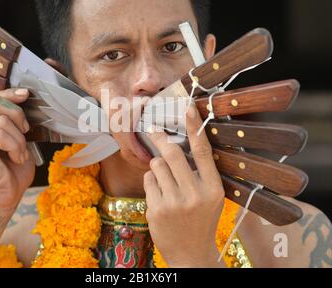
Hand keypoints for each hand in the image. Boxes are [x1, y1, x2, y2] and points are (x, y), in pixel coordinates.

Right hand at [0, 88, 35, 209]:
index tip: (26, 93)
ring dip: (20, 139)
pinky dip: (16, 147)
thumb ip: (18, 124)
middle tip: (27, 132)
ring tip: (21, 154)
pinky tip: (17, 158)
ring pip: (3, 121)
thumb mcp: (20, 141)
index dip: (9, 93)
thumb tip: (28, 104)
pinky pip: (1, 136)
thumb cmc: (13, 171)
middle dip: (18, 115)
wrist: (6, 196)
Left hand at [143, 103, 224, 266]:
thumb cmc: (200, 220)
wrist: (191, 253)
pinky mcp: (157, 209)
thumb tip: (181, 145)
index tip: (187, 108)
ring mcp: (174, 202)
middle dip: (160, 138)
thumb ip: (200, 174)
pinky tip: (159, 195)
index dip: (195, 128)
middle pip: (173, 153)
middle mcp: (195, 194)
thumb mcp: (210, 198)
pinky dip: (152, 182)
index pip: (203, 152)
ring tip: (164, 180)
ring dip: (157, 166)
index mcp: (213, 188)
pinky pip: (149, 180)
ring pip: (157, 165)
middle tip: (152, 129)